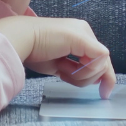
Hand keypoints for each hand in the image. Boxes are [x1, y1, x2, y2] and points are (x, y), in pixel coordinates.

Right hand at [0, 15, 115, 98]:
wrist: (21, 40)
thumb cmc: (34, 52)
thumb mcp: (60, 66)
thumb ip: (77, 70)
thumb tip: (96, 81)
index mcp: (78, 35)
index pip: (99, 58)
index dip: (101, 77)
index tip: (103, 93)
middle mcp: (84, 31)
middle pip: (103, 62)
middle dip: (91, 78)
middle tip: (69, 78)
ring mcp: (84, 33)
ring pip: (102, 63)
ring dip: (83, 76)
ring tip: (62, 70)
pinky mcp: (83, 38)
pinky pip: (101, 59)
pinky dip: (88, 71)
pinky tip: (70, 69)